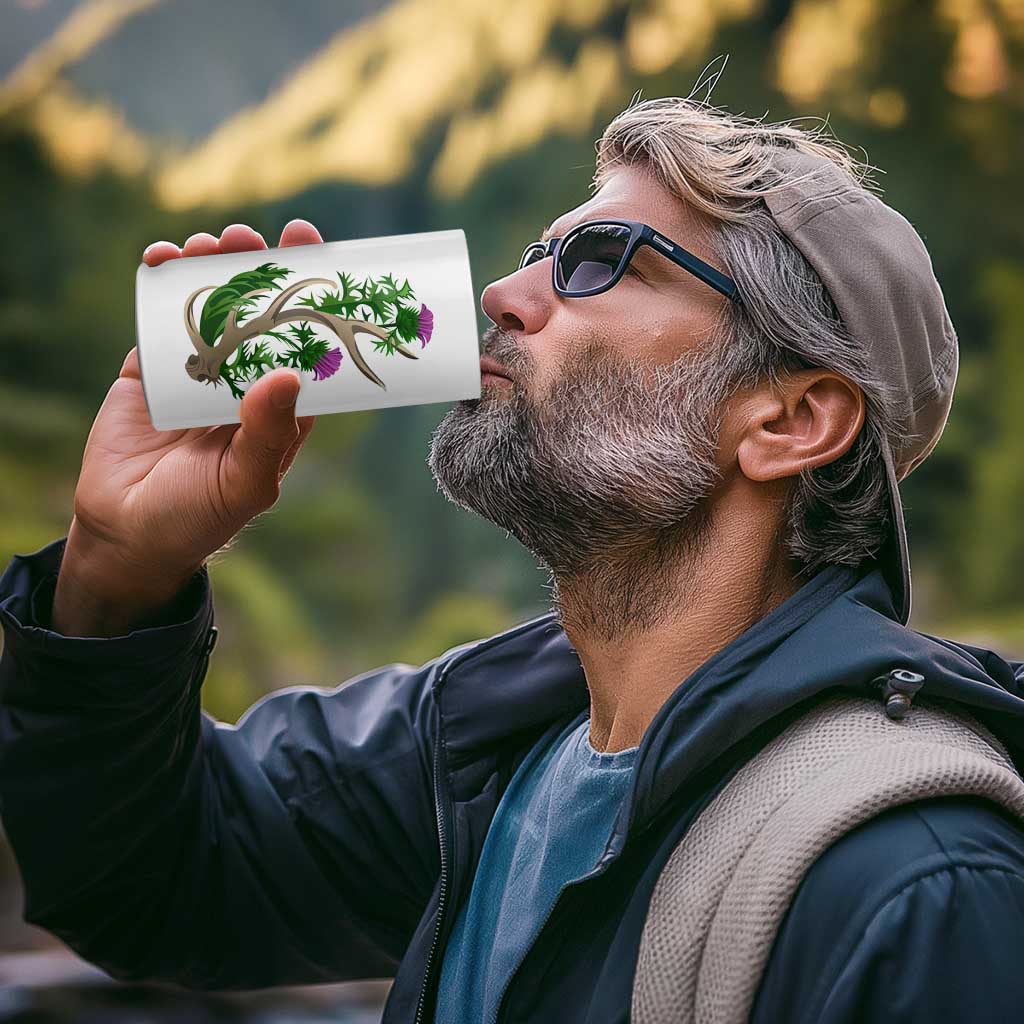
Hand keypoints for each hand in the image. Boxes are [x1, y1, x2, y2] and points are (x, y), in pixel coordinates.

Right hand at [52, 220, 323, 635]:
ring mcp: (198, 372)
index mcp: (281, 405)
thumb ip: (268, 433)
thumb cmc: (200, 517)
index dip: (311, 295)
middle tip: (252, 237)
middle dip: (257, 269)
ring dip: (211, 268)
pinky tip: (163, 258)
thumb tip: (288, 374)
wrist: (127, 534)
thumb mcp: (245, 482)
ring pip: (211, 305)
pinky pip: (159, 318)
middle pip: (258, 311)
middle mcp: (245, 381)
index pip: (305, 340)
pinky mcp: (152, 369)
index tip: (313, 249)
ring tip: (209, 244)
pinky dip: (161, 284)